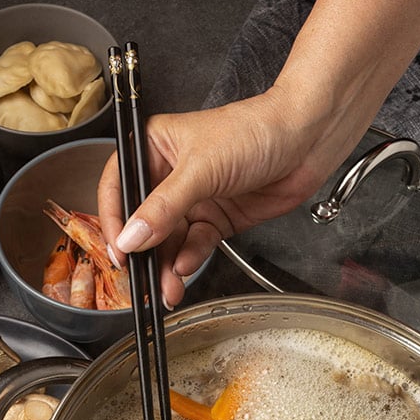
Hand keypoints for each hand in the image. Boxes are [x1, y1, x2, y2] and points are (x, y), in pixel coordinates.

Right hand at [97, 86, 358, 308]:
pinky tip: (185, 269)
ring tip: (167, 288)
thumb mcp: (200, 170)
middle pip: (144, 221)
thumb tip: (131, 237)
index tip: (118, 251)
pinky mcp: (217, 219)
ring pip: (169, 240)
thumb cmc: (253, 132)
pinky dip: (190, 259)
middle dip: (144, 253)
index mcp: (154, 147)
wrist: (305, 141)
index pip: (119, 186)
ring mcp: (195, 199)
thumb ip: (163, 208)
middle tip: (141, 282)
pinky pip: (195, 245)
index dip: (113, 220)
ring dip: (166, 265)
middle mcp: (170, 174)